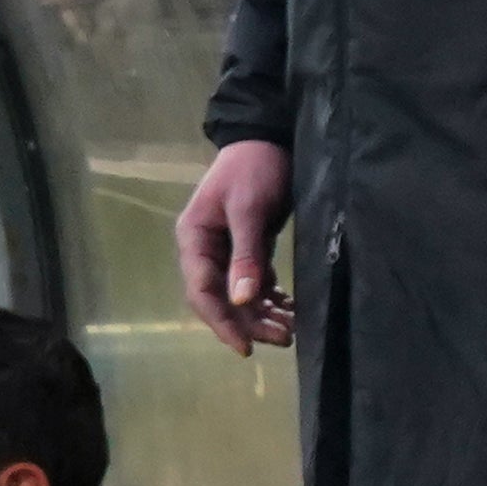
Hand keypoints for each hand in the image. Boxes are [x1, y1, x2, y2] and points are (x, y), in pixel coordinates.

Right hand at [178, 140, 295, 352]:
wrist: (269, 138)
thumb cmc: (254, 168)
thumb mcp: (249, 209)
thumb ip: (245, 255)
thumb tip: (242, 300)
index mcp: (194, 239)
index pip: (202, 291)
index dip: (222, 322)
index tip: (246, 347)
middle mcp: (206, 250)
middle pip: (222, 299)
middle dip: (250, 322)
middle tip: (284, 338)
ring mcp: (227, 251)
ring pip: (241, 295)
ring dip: (263, 315)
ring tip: (292, 329)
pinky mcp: (248, 248)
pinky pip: (256, 283)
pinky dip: (272, 299)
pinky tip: (290, 310)